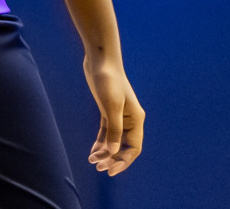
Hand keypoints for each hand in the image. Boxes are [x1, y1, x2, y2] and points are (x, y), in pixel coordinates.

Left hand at [84, 54, 143, 175]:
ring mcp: (119, 115)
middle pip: (124, 146)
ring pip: (114, 140)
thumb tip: (112, 151)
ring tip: (93, 162)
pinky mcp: (108, 110)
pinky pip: (106, 132)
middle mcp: (130, 119)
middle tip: (98, 167)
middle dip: (112, 158)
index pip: (133, 147)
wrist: (100, 58)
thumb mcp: (111, 105)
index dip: (123, 161)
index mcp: (136, 119)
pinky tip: (93, 152)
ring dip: (105, 152)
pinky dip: (100, 142)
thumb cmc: (108, 79)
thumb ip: (113, 129)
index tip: (110, 170)